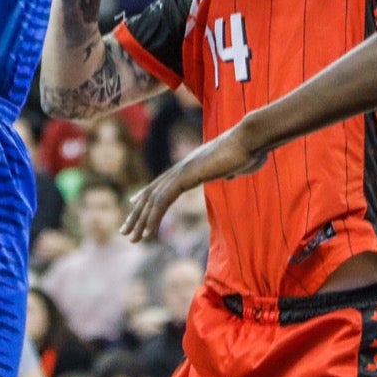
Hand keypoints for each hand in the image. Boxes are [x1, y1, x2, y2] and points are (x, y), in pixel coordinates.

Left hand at [122, 122, 268, 240]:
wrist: (251, 138)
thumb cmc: (250, 150)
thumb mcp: (239, 165)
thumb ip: (231, 170)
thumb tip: (231, 175)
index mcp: (192, 164)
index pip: (163, 181)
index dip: (147, 194)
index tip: (134, 204)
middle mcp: (182, 166)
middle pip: (152, 192)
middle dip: (137, 213)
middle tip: (125, 231)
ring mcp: (182, 170)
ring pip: (153, 199)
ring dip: (141, 221)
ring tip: (132, 238)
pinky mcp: (185, 176)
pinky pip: (163, 201)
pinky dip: (153, 218)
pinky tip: (147, 233)